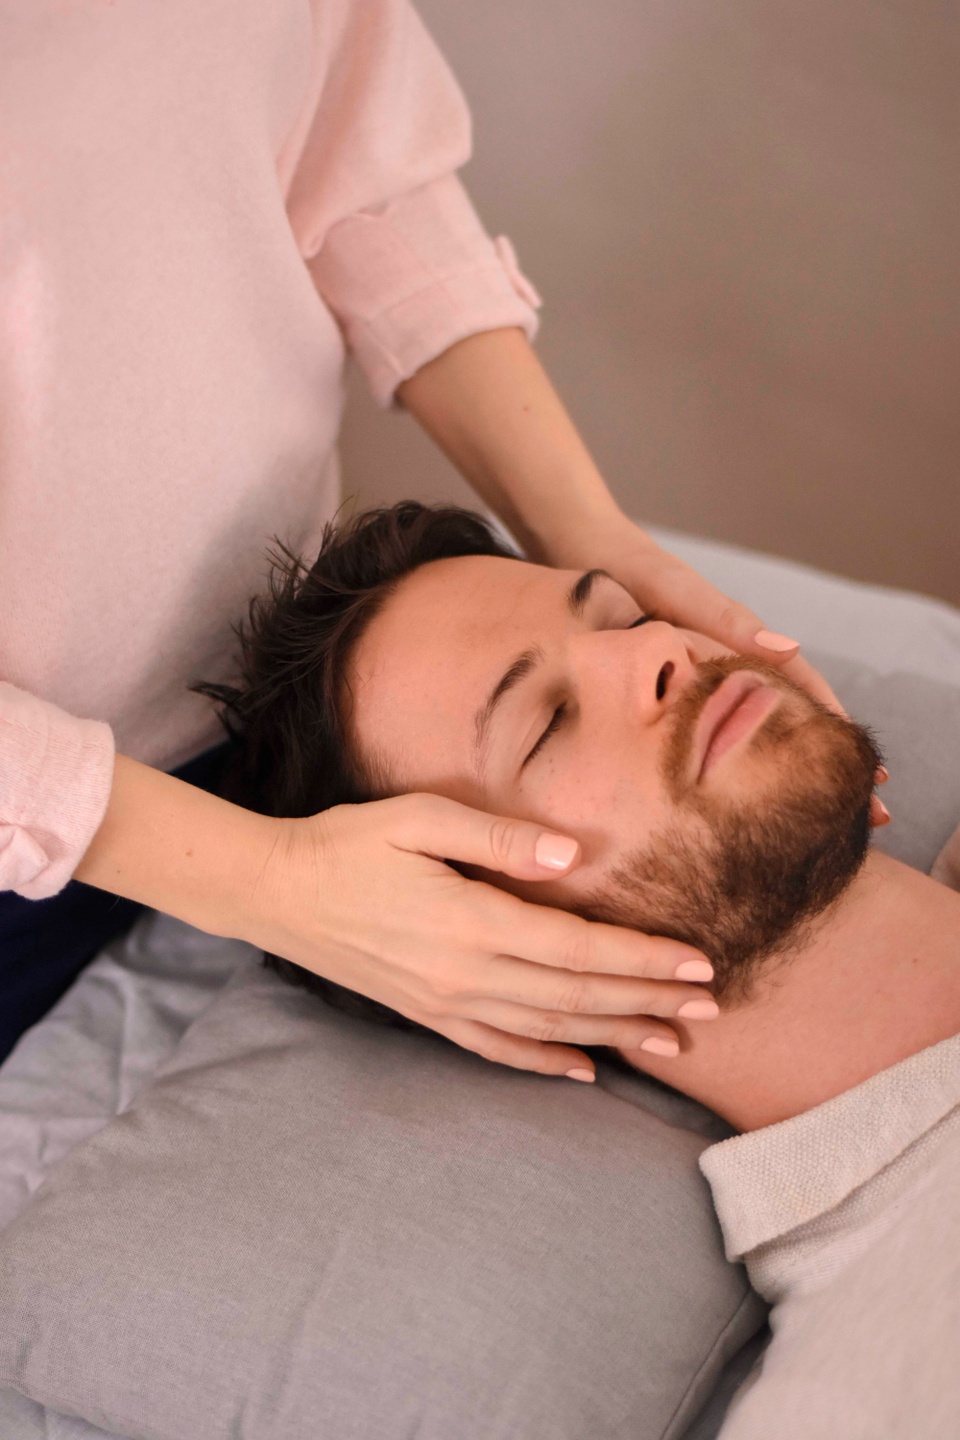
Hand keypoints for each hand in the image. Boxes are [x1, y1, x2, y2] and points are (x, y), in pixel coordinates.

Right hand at [242, 793, 719, 1081]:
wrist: (277, 891)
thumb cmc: (349, 843)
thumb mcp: (419, 818)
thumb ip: (500, 840)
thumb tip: (573, 858)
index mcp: (471, 922)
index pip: (579, 949)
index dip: (643, 959)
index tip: (698, 964)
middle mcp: (465, 975)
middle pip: (576, 996)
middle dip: (648, 1001)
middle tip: (711, 1008)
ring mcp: (444, 1003)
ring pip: (548, 1028)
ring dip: (613, 1034)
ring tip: (671, 1040)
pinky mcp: (426, 1014)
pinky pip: (496, 1050)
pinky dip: (545, 1062)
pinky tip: (584, 1070)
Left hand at [540, 511, 890, 825]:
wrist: (584, 557)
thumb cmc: (634, 573)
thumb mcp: (681, 596)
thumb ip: (728, 622)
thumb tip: (788, 648)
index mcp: (741, 645)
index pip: (804, 693)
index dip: (836, 735)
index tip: (871, 780)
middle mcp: (729, 668)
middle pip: (789, 723)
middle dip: (827, 769)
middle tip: (866, 819)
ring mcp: (701, 684)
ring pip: (753, 735)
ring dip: (786, 775)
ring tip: (817, 825)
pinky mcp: (670, 694)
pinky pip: (712, 736)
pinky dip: (734, 767)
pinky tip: (736, 804)